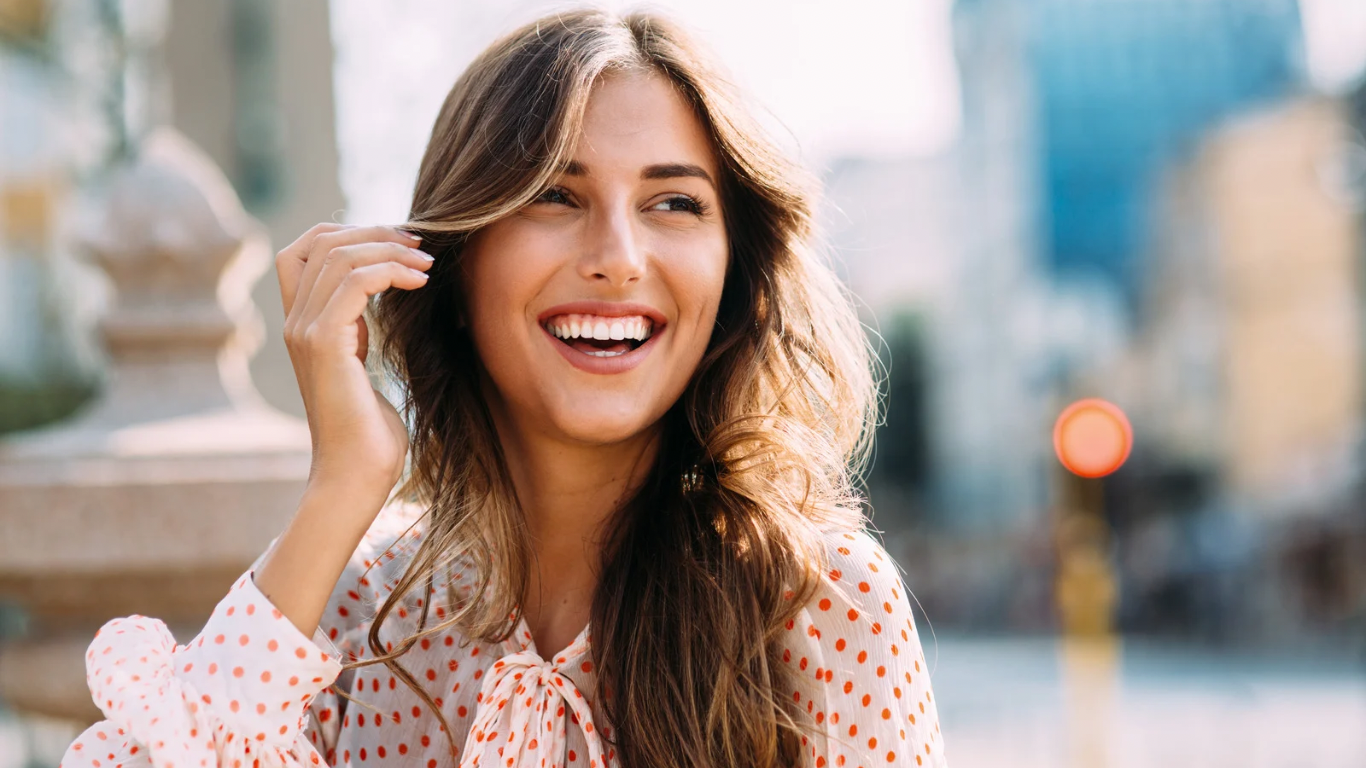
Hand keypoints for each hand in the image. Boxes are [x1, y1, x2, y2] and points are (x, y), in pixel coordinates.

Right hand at [276, 223, 433, 496]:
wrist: (356, 475)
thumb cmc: (369, 433)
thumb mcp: (362, 366)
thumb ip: (359, 331)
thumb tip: (384, 295)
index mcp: (302, 324)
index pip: (302, 249)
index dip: (348, 232)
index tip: (400, 243)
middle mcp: (295, 322)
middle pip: (321, 241)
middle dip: (375, 232)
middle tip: (421, 244)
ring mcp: (304, 331)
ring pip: (339, 254)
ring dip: (390, 249)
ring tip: (428, 264)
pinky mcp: (324, 344)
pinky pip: (354, 282)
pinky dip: (391, 270)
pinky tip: (421, 282)